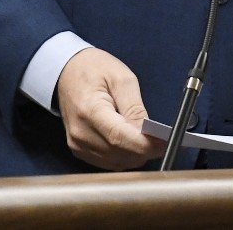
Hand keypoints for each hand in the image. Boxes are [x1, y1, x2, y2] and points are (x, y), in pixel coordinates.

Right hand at [54, 47, 161, 170]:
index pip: (120, 137)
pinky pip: (109, 162)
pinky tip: (134, 143)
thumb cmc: (93, 70)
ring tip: (151, 140)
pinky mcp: (79, 151)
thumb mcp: (121, 78)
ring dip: (137, 154)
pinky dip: (125, 156)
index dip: (145, 144)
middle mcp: (80, 133)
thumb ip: (135, 108)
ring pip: (117, 162)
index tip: (165, 143)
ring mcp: (78, 145)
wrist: (66, 72)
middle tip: (164, 140)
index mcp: (90, 110)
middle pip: (120, 153)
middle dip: (146, 149)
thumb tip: (149, 133)